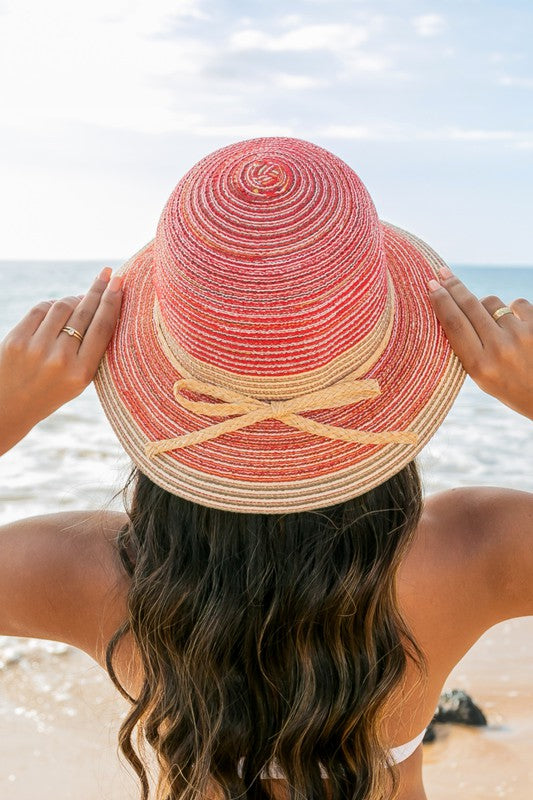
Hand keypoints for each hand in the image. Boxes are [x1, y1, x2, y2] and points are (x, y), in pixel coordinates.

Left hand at [0, 267, 122, 454]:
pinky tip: (57, 309)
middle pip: (85, 313)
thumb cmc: (51, 391)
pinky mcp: (16, 340)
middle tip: (108, 274)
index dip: (112, 301)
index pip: (102, 328)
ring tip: (80, 300)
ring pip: (62, 307)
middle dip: (98, 290)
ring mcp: (36, 348)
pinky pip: (40, 310)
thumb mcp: (79, 381)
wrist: (9, 408)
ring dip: (74, 299)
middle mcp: (61, 360)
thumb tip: (98, 304)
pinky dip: (52, 305)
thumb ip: (91, 349)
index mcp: (82, 373)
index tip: (119, 282)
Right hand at [428, 266, 532, 420]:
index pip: (454, 324)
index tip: (431, 286)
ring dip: (487, 306)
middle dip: (453, 287)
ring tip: (493, 324)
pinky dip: (513, 310)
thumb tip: (451, 307)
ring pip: (492, 302)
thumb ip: (466, 347)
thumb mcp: (481, 377)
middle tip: (442, 273)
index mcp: (479, 366)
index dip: (440, 301)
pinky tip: (515, 325)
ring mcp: (520, 336)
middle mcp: (498, 349)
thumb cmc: (509, 385)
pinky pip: (517, 303)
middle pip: (468, 306)